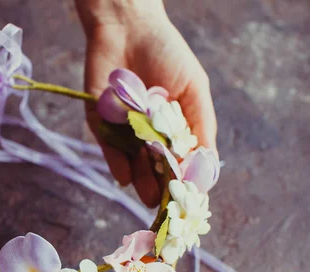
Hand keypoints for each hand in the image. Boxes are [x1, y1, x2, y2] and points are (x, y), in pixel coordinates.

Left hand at [78, 0, 216, 206]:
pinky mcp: (100, 123)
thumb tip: (209, 166)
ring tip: (148, 197)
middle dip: (161, 187)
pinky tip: (125, 177)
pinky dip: (116, 162)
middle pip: (155, 167)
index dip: (185, 181)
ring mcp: (123, 131)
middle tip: (166, 207)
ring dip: (140, 180)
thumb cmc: (167, 54)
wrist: (128, 27)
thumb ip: (202, 127)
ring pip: (132, 162)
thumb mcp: (194, 91)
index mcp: (172, 128)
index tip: (190, 201)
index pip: (179, 161)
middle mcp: (147, 134)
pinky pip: (108, 147)